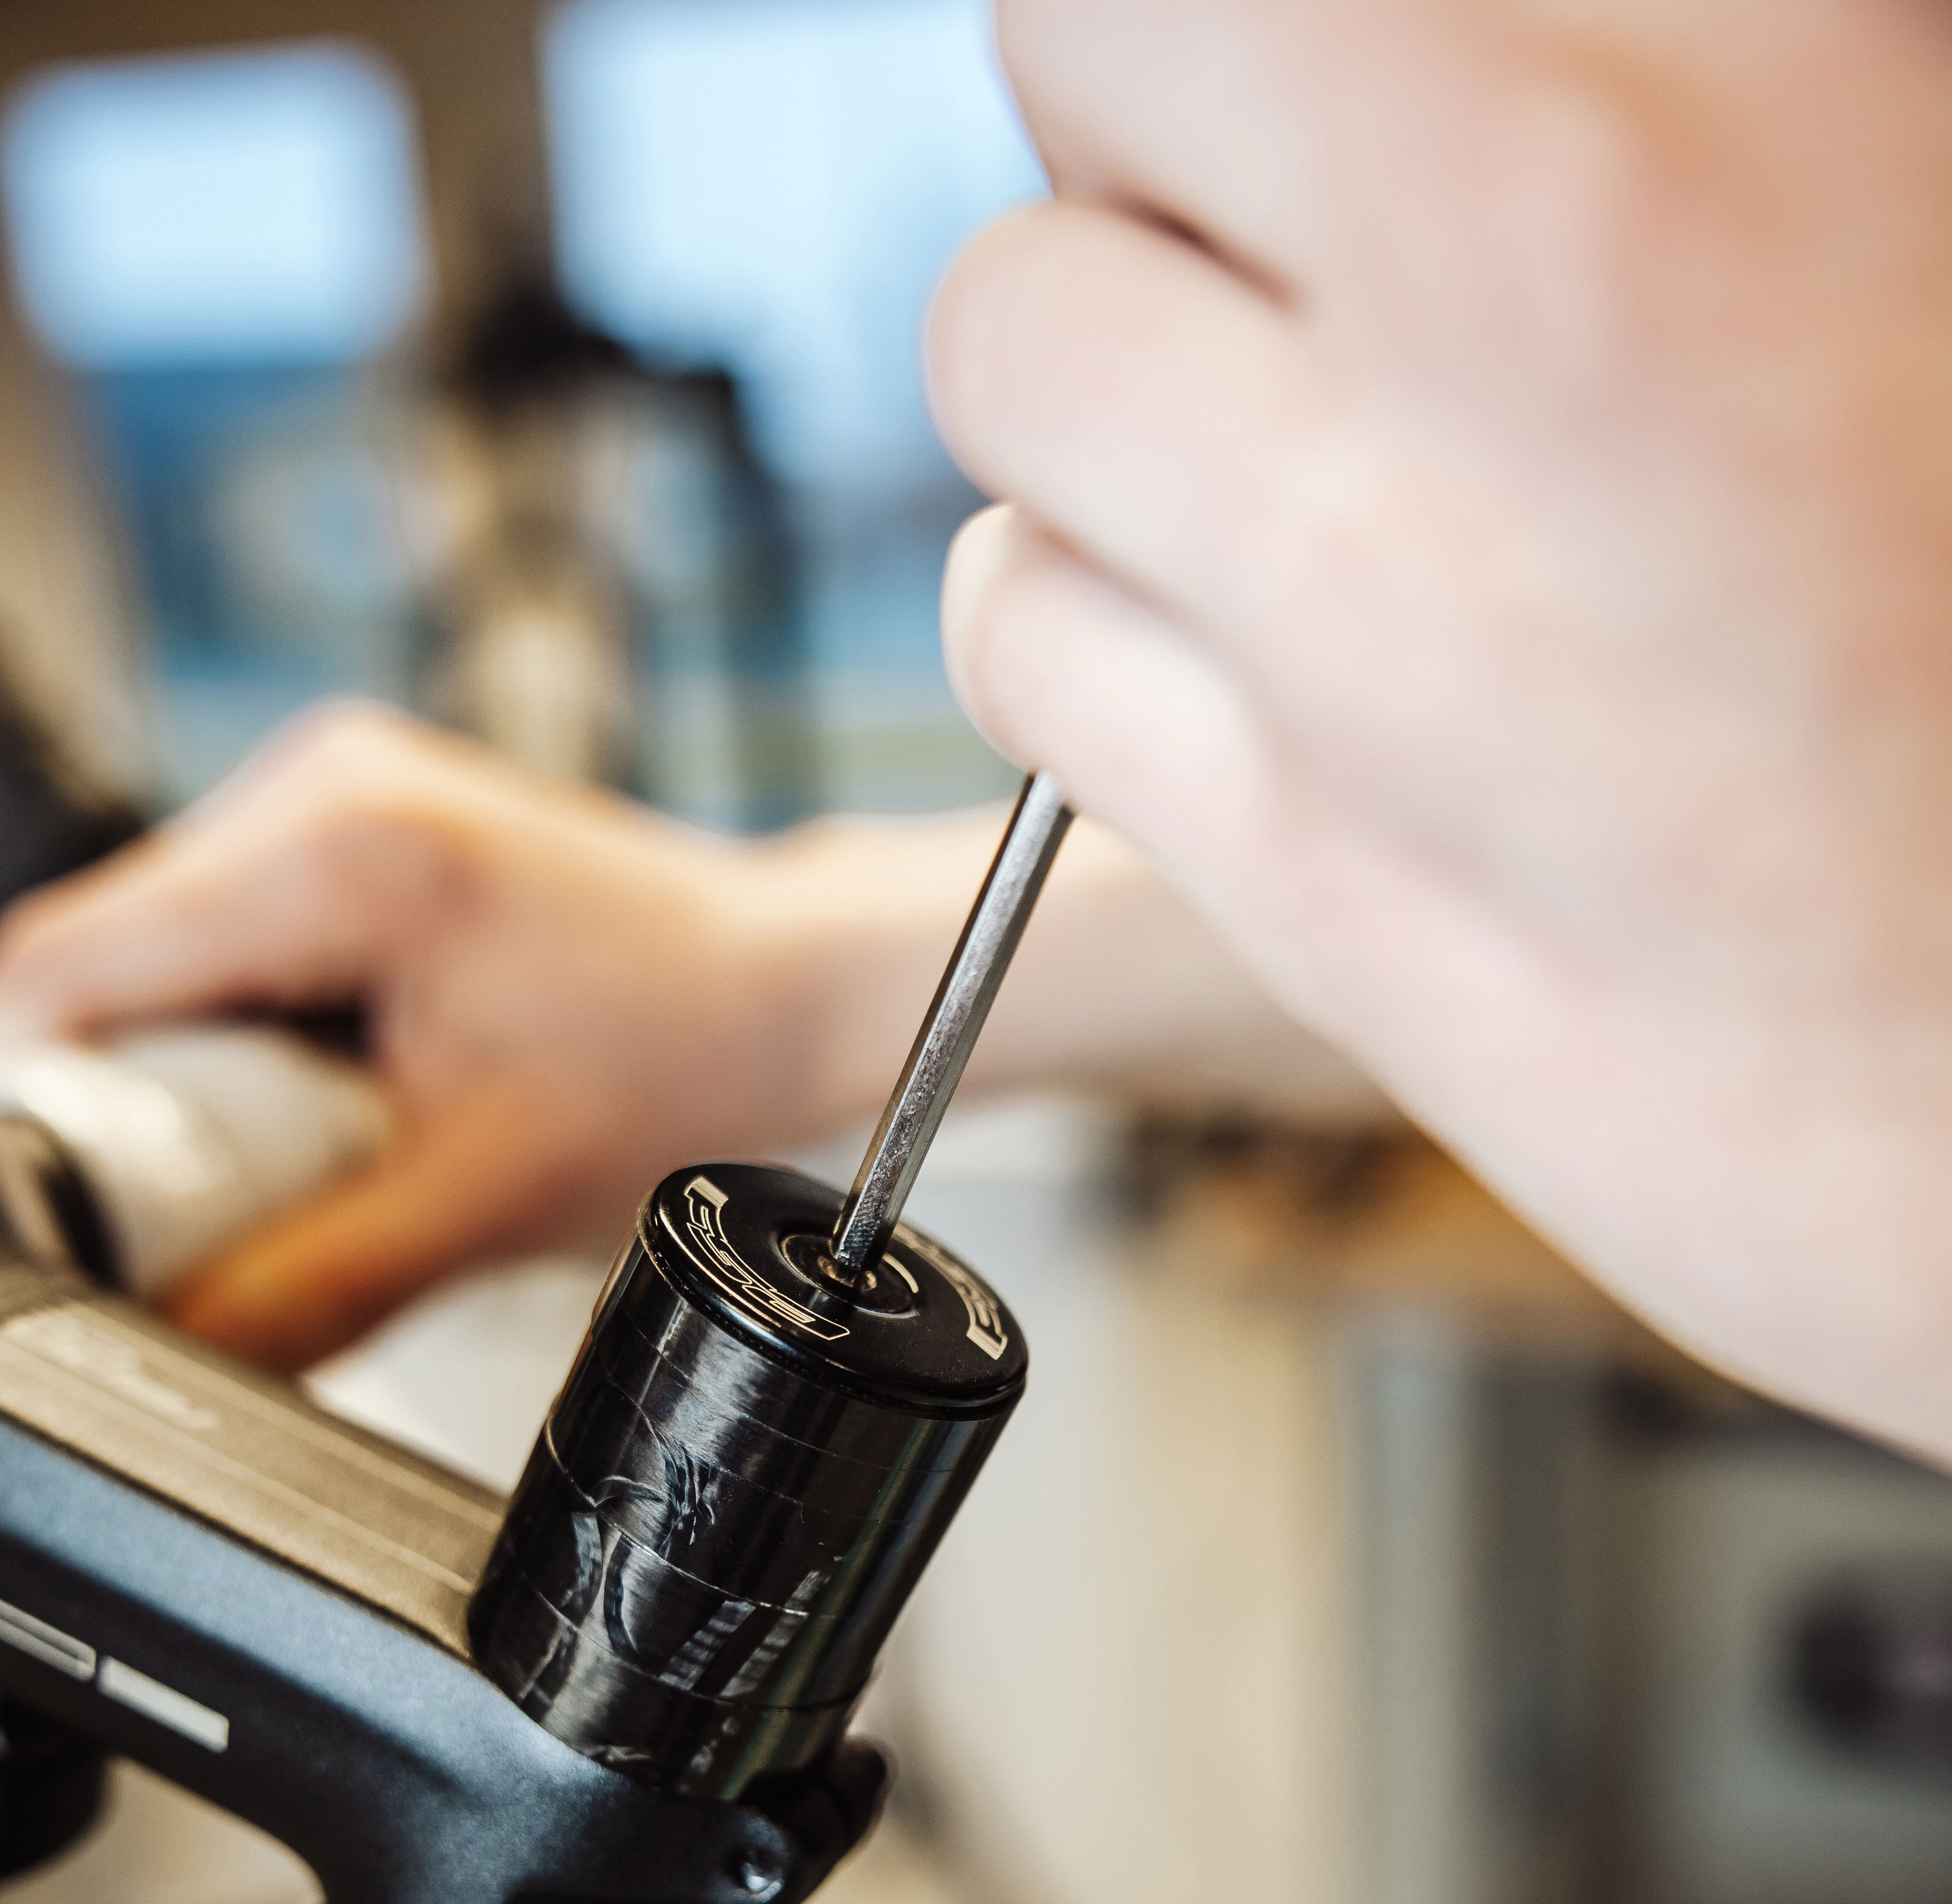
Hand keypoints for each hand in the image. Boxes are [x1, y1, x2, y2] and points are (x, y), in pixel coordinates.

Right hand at [0, 705, 850, 1370]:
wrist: (784, 992)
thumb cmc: (682, 1061)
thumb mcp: (478, 1201)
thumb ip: (306, 1285)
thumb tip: (177, 1353)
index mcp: (341, 851)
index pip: (76, 961)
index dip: (35, 1091)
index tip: (56, 1194)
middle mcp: (319, 787)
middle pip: (104, 956)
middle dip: (122, 1089)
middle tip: (202, 1193)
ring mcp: (330, 796)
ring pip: (157, 950)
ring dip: (188, 1060)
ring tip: (291, 1136)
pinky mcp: (348, 829)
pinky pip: (225, 939)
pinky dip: (243, 1028)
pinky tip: (317, 1085)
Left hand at [934, 0, 1951, 1462]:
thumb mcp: (1896, 204)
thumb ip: (1664, 92)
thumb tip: (1442, 71)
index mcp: (1714, 78)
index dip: (1241, 34)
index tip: (1317, 110)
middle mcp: (1531, 288)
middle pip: (1086, 51)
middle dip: (1167, 155)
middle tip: (1313, 274)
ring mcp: (1381, 597)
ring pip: (1008, 351)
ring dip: (1112, 405)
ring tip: (1300, 494)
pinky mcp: (1294, 854)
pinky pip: (1011, 632)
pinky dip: (1094, 638)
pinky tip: (1265, 678)